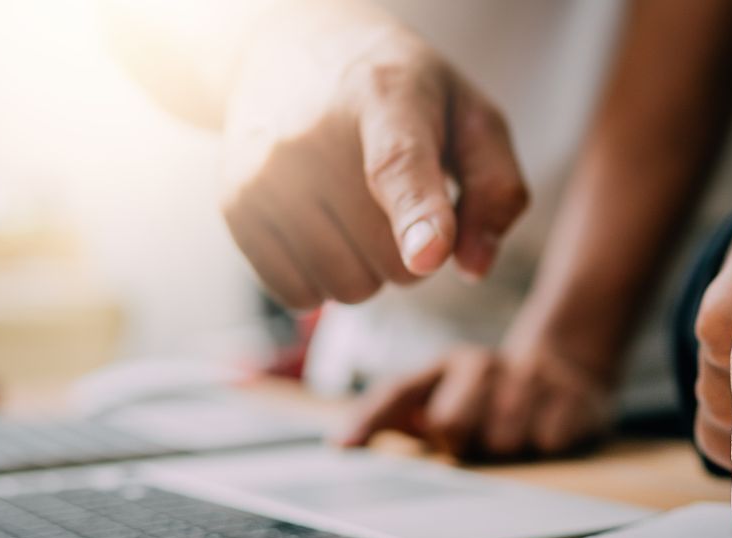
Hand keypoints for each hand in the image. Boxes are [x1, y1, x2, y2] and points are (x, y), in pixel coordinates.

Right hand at [221, 2, 527, 308]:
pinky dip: (321, 280)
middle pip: (390, 260)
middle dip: (411, 251)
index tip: (428, 255)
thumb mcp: (469, 115)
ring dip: (367, 269)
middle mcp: (313, 132)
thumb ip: (496, 188)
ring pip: (346, 287)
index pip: (398, 165)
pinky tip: (322, 229)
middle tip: (398, 199)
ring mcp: (266, 171)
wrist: (289, 48)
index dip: (418, 216)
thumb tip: (472, 267)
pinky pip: (298, 295)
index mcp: (385, 95)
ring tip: (358, 209)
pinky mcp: (236, 205)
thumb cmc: (400, 92)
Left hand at [334, 343, 611, 458]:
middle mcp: (484, 365)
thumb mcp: (441, 394)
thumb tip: (343, 443)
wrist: (565, 368)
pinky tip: (546, 431)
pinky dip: (546, 446)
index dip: (370, 419)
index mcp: (446, 365)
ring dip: (507, 449)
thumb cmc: (488, 396)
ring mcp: (530, 378)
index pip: (398, 392)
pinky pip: (547, 441)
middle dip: (461, 443)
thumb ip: (391, 414)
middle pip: (452, 424)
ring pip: (503, 440)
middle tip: (477, 438)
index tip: (345, 447)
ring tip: (514, 433)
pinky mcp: (572, 397)